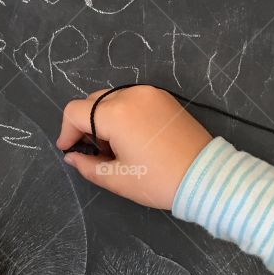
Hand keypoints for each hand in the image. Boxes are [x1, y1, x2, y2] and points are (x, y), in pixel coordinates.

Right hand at [56, 86, 211, 208]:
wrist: (206, 177)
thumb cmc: (159, 181)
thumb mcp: (118, 179)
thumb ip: (88, 165)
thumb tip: (71, 156)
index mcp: (116, 114)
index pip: (75, 112)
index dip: (66, 132)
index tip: (69, 150)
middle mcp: (131, 95)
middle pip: (92, 102)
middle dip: (86, 126)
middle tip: (96, 153)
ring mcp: (150, 93)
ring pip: (111, 99)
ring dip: (104, 119)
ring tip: (116, 147)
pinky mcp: (164, 98)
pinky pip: (132, 99)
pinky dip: (123, 114)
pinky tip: (133, 137)